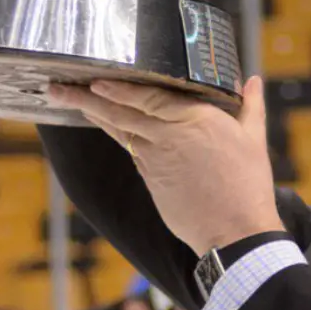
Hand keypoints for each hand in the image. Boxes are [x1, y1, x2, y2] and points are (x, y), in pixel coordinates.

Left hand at [47, 75, 282, 255]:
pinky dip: (114, 134)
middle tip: (57, 86)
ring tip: (67, 99)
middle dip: (85, 97)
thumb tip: (253, 80)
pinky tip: (105, 126)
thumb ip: (250, 106)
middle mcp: (168, 135)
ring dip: (91, 113)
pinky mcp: (151, 178)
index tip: (94, 78)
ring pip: (118, 130)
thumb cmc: (247, 184)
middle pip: (120, 111)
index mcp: (195, 118)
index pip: (147, 96)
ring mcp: (155, 158)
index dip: (118, 87)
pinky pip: (129, 149)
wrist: (234, 231)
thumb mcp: (253, 139)